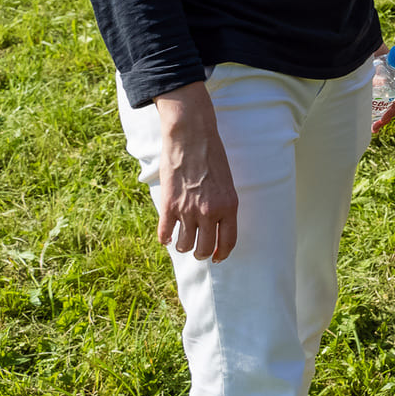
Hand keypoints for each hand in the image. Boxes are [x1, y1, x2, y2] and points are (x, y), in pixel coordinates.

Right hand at [153, 83, 238, 261]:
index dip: (221, 254)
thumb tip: (216, 226)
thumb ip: (223, 205)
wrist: (192, 138)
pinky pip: (165, 234)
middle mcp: (210, 212)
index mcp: (229, 206)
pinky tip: (167, 235)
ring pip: (184, 245)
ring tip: (182, 240)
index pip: (228, 242)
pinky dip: (165, 238)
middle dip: (201, 253)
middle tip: (197, 250)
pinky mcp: (169, 206)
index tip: (216, 257)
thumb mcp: (227, 183)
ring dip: (183, 246)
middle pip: (204, 248)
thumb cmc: (212, 157)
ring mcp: (188, 211)